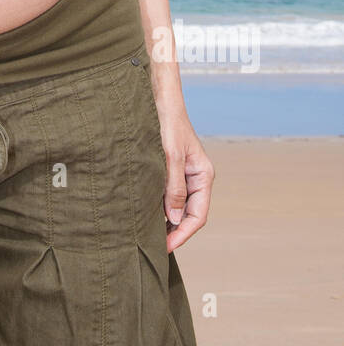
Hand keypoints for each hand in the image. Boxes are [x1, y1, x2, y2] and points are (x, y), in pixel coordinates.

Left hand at [156, 98, 214, 253]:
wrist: (158, 98)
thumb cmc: (167, 123)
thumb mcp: (170, 157)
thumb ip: (174, 187)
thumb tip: (175, 217)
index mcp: (203, 175)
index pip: (198, 215)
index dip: (182, 234)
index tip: (165, 247)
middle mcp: (195, 177)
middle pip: (188, 214)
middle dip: (173, 231)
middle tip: (152, 245)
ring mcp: (182, 174)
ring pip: (176, 206)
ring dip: (164, 220)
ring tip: (145, 233)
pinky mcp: (168, 169)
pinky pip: (166, 194)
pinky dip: (157, 206)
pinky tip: (143, 212)